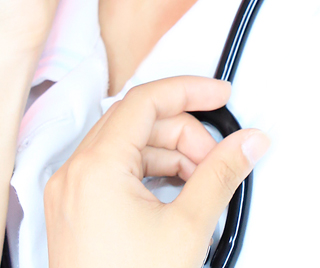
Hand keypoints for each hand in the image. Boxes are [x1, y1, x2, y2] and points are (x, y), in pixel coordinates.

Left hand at [43, 75, 270, 267]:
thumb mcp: (187, 229)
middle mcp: (75, 173)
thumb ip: (221, 174)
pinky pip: (116, 172)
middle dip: (184, 132)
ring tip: (203, 182)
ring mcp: (71, 193)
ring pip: (128, 147)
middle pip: (138, 122)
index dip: (188, 91)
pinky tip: (179, 195)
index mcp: (95, 167)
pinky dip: (151, 174)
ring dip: (170, 154)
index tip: (221, 96)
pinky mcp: (75, 212)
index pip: (145, 101)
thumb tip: (249, 142)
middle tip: (219, 156)